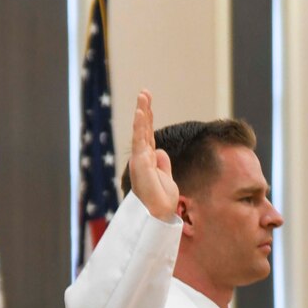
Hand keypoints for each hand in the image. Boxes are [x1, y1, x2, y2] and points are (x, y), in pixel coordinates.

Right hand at [129, 90, 178, 221]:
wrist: (158, 215)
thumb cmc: (161, 203)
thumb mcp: (167, 180)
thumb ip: (163, 165)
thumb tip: (161, 151)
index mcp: (149, 162)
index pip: (148, 136)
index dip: (148, 120)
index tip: (148, 105)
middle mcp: (142, 159)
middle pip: (143, 129)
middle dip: (144, 110)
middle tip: (144, 92)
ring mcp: (140, 160)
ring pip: (141, 131)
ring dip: (142, 112)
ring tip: (143, 95)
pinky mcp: (141, 163)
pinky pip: (140, 140)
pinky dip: (140, 125)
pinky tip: (141, 112)